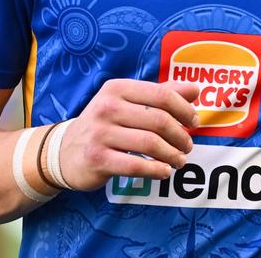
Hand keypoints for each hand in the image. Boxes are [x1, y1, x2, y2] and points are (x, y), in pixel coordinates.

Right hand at [57, 79, 200, 190]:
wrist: (65, 151)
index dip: (184, 109)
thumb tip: (195, 89)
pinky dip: (156, 170)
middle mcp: (107, 107)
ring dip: (172, 154)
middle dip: (180, 135)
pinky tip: (164, 172)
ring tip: (180, 160)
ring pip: (150, 144)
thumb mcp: (128, 102)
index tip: (194, 121)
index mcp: (118, 88)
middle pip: (159, 120)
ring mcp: (100, 133)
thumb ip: (161, 94)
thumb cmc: (105, 124)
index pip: (161, 94)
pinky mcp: (98, 158)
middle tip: (188, 145)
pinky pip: (135, 166)